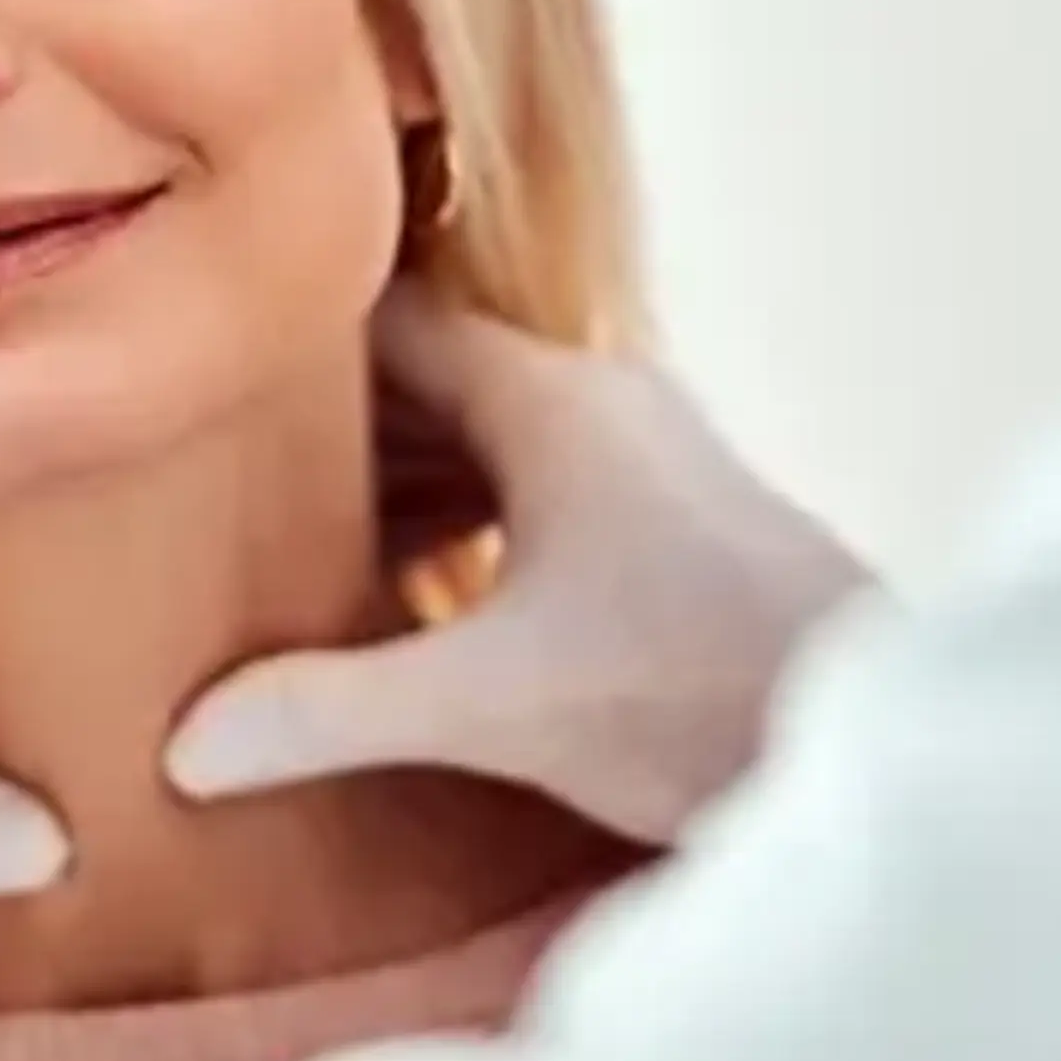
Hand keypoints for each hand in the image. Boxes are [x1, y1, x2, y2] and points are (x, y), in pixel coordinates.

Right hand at [166, 295, 873, 843]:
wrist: (878, 740)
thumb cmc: (700, 691)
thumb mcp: (494, 703)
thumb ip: (332, 710)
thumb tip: (182, 741)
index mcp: (551, 397)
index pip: (388, 319)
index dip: (289, 341)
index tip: (193, 365)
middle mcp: (599, 406)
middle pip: (429, 383)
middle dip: (326, 423)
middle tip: (203, 463)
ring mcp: (643, 467)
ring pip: (483, 444)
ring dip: (393, 484)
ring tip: (276, 535)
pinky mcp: (668, 534)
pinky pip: (531, 497)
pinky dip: (458, 528)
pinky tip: (400, 602)